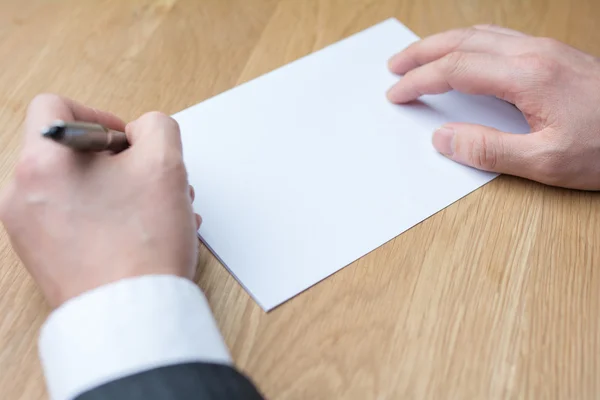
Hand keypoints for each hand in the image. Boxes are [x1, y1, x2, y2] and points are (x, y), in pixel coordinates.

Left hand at [0, 94, 200, 306]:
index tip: (126, 140)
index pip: (55, 107)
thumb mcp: (165, 164)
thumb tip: (141, 132)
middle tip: (153, 180)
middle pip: (70, 154)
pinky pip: (75, 220)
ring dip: (121, 190)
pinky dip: (108, 217)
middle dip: (121, 161)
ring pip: (77, 188)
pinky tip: (144, 234)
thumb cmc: (143, 244)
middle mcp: (22, 195)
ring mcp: (28, 230)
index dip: (99, 115)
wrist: (131, 314)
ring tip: (159, 211)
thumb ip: (156, 127)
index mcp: (42, 163)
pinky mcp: (42, 256)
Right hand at [387, 24, 599, 189]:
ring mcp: (545, 50)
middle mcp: (533, 54)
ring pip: (480, 33)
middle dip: (422, 52)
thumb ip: (489, 150)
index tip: (397, 94)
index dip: (419, 80)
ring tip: (419, 57)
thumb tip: (443, 137)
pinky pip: (499, 37)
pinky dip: (468, 42)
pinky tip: (465, 54)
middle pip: (463, 40)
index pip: (455, 70)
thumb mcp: (547, 161)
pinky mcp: (554, 55)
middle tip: (395, 66)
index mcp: (527, 76)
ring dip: (443, 43)